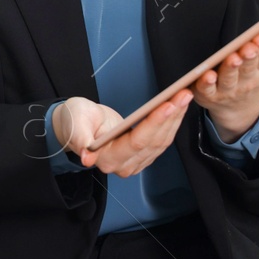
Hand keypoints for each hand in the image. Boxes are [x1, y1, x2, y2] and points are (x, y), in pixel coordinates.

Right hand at [51, 92, 191, 177]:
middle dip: (171, 116)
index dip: (154, 124)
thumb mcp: (74, 123)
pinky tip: (178, 105)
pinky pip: (163, 139)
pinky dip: (172, 121)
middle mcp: (124, 165)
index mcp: (107, 158)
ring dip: (176, 117)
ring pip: (162, 141)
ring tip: (184, 96)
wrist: (76, 126)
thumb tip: (87, 158)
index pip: (137, 142)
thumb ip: (80, 140)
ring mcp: (136, 162)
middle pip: (155, 141)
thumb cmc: (74, 121)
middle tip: (183, 94)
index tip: (167, 105)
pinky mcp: (143, 154)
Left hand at [194, 12, 258, 140]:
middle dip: (250, 56)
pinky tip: (207, 75)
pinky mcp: (211, 94)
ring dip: (231, 68)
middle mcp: (248, 80)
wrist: (242, 106)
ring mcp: (229, 88)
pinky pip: (208, 89)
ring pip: (229, 77)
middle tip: (249, 47)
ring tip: (233, 58)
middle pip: (249, 67)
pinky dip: (207, 83)